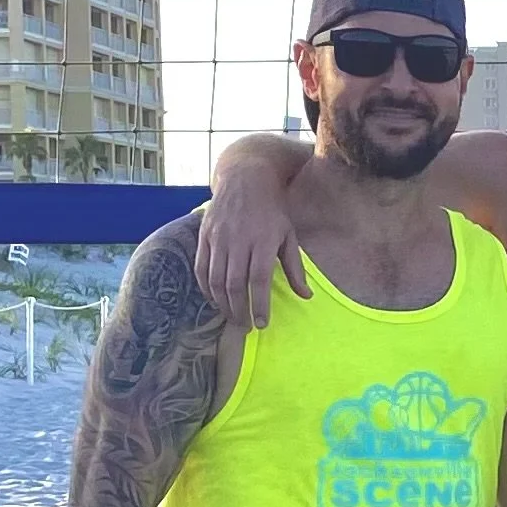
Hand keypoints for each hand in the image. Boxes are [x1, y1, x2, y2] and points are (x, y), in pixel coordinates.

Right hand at [195, 167, 308, 329]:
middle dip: (239, 310)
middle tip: (246, 326)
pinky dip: (206, 288)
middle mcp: (238, 239)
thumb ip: (295, 267)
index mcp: (262, 240)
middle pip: (234, 283)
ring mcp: (218, 237)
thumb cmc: (272, 211)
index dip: (259, 304)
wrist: (245, 179)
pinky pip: (201, 268)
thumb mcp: (288, 236)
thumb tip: (306, 296)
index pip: (258, 279)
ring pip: (215, 279)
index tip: (262, 324)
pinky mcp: (204, 235)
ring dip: (222, 303)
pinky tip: (215, 300)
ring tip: (232, 317)